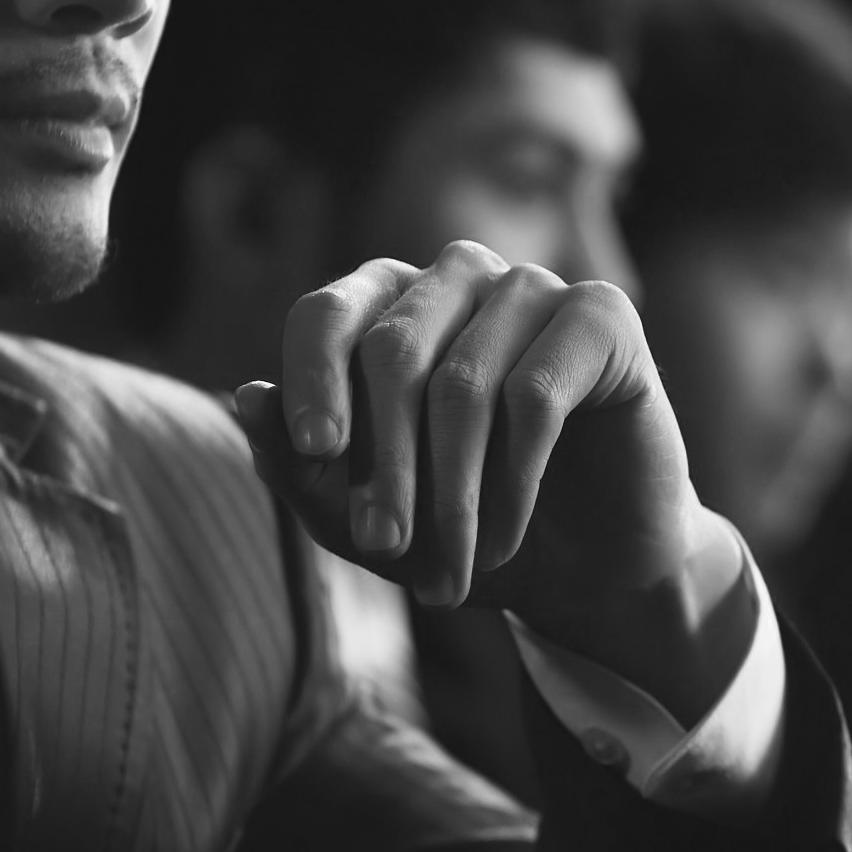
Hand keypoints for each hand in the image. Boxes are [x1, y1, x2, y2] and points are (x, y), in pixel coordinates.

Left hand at [233, 241, 749, 720]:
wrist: (594, 570)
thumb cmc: (470, 530)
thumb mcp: (368, 520)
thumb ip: (302, 468)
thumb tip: (247, 397)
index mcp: (390, 303)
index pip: (327, 315)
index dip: (313, 380)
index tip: (313, 454)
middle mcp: (458, 276)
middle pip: (393, 349)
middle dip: (384, 464)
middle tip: (383, 548)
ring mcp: (533, 287)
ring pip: (464, 382)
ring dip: (451, 493)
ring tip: (450, 575)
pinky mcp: (604, 316)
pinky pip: (537, 394)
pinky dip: (512, 481)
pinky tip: (503, 539)